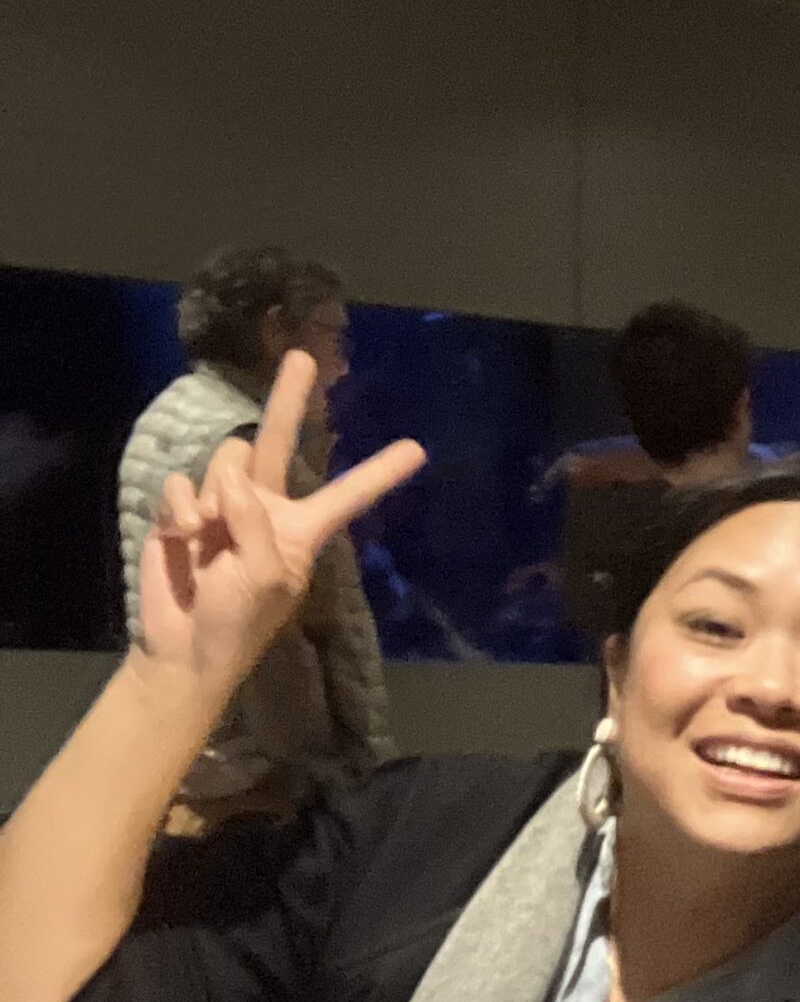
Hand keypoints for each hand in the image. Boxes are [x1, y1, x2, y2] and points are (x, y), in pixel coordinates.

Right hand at [137, 351, 423, 694]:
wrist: (183, 644)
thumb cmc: (238, 621)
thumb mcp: (264, 578)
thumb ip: (256, 524)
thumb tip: (232, 478)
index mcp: (301, 529)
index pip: (347, 494)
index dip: (379, 472)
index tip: (418, 448)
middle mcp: (266, 507)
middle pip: (280, 442)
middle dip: (289, 400)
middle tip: (303, 357)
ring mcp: (224, 505)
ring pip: (225, 461)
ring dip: (214, 497)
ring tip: (208, 541)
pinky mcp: (183, 508)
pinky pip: (182, 482)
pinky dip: (179, 506)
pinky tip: (182, 537)